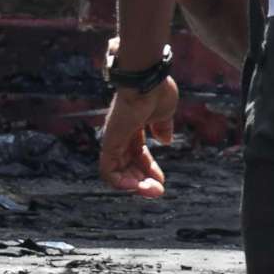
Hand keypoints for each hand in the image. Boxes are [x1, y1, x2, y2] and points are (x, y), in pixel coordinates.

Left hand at [98, 77, 179, 197]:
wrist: (147, 81)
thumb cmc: (157, 92)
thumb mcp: (164, 114)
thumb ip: (162, 127)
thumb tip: (164, 141)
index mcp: (134, 128)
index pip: (138, 155)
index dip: (150, 170)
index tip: (162, 181)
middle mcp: (121, 136)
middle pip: (128, 166)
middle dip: (142, 181)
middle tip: (158, 191)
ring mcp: (114, 140)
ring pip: (117, 172)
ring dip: (134, 185)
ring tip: (151, 191)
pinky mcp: (109, 143)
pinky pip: (108, 170)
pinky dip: (119, 182)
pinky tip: (135, 188)